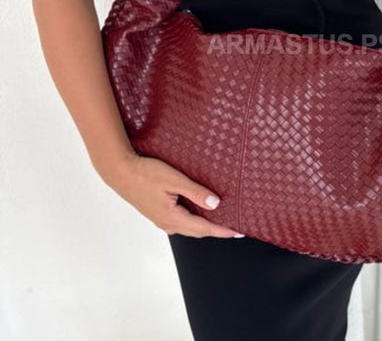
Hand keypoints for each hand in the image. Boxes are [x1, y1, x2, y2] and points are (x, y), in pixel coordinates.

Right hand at [99, 152, 244, 238]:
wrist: (120, 172)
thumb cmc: (145, 173)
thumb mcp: (174, 180)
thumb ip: (195, 192)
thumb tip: (215, 203)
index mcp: (172, 217)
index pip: (204, 228)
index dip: (223, 230)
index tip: (238, 232)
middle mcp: (167, 223)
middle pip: (198, 231)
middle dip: (217, 230)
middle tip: (234, 228)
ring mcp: (161, 220)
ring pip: (189, 227)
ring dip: (205, 226)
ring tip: (221, 220)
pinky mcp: (157, 213)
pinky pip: (181, 221)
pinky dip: (194, 220)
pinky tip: (199, 211)